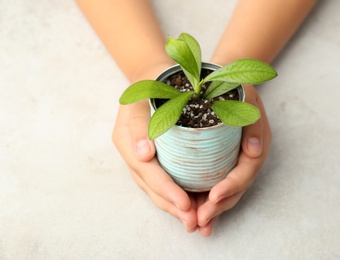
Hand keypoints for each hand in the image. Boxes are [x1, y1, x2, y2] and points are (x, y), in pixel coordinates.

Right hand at [112, 66, 197, 231]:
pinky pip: (163, 182)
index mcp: (126, 139)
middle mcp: (132, 153)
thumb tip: (142, 155)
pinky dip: (176, 195)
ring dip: (174, 207)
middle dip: (172, 206)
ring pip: (156, 190)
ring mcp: (141, 158)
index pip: (147, 172)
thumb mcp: (144, 94)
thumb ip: (140, 124)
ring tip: (195, 221)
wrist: (155, 77)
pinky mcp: (153, 159)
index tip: (185, 203)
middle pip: (151, 187)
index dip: (166, 190)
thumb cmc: (153, 83)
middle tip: (194, 221)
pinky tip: (192, 205)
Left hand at [195, 85, 271, 236]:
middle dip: (217, 207)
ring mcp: (233, 162)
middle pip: (234, 189)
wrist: (220, 80)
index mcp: (255, 143)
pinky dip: (203, 200)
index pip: (245, 171)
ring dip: (210, 210)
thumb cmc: (232, 87)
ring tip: (195, 225)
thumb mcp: (245, 96)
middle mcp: (245, 157)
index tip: (213, 197)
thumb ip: (252, 120)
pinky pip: (213, 185)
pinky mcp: (220, 164)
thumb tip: (254, 151)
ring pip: (223, 192)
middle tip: (199, 220)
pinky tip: (192, 213)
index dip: (231, 186)